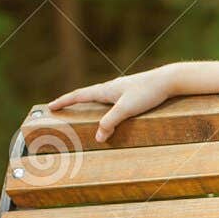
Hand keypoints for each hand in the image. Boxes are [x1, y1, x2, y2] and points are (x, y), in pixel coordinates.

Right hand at [46, 65, 178, 142]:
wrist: (168, 81)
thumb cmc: (148, 93)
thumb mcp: (127, 109)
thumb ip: (111, 122)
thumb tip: (98, 136)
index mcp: (105, 90)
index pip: (79, 95)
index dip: (64, 101)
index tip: (50, 106)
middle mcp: (110, 87)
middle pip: (85, 94)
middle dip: (71, 101)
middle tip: (59, 108)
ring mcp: (120, 89)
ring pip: (98, 96)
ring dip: (86, 102)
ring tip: (79, 109)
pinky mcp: (130, 92)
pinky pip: (109, 99)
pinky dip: (101, 105)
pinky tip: (106, 109)